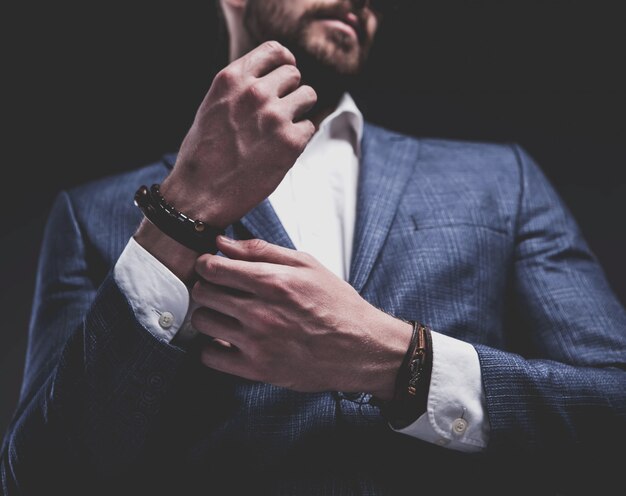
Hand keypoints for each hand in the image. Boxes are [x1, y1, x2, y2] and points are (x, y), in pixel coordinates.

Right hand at [161, 41, 316, 226]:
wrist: (200, 193)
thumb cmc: (203, 154)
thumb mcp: (212, 106)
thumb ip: (239, 88)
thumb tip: (267, 79)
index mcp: (232, 78)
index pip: (274, 50)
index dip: (284, 61)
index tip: (286, 73)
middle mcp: (255, 92)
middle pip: (294, 74)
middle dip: (290, 91)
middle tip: (278, 113)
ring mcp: (275, 116)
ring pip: (308, 96)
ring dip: (299, 111)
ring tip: (280, 131)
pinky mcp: (290, 141)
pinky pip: (309, 127)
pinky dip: (299, 138)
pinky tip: (280, 151)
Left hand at [190, 236, 410, 398]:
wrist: (361, 348)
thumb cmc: (337, 305)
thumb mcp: (307, 265)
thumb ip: (262, 251)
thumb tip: (223, 243)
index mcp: (272, 282)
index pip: (213, 268)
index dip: (206, 264)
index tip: (211, 268)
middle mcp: (260, 312)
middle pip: (203, 293)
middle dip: (206, 287)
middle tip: (219, 290)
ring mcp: (257, 343)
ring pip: (202, 322)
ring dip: (209, 315)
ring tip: (225, 315)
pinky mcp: (257, 370)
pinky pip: (210, 357)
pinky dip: (212, 347)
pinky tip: (227, 340)